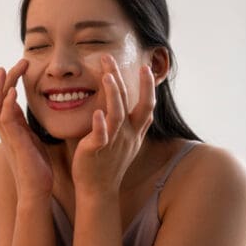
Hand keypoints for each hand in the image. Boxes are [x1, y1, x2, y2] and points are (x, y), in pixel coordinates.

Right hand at [0, 59, 52, 200]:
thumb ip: (23, 124)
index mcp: (9, 129)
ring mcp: (8, 136)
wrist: (36, 189)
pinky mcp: (17, 143)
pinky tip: (13, 92)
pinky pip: (8, 121)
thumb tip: (20, 110)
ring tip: (1, 70)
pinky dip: (9, 105)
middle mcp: (4, 131)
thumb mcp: (30, 139)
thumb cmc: (36, 166)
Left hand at [71, 54, 155, 198]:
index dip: (148, 87)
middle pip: (130, 102)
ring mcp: (114, 142)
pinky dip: (100, 124)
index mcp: (134, 131)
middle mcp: (127, 135)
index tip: (145, 67)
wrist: (98, 189)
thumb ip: (130, 122)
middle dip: (121, 78)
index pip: (147, 105)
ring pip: (116, 114)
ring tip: (106, 75)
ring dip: (113, 94)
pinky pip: (101, 136)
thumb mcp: (127, 141)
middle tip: (110, 57)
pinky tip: (97, 113)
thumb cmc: (109, 163)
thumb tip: (138, 107)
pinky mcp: (97, 150)